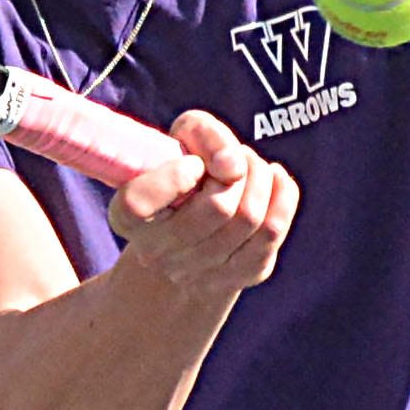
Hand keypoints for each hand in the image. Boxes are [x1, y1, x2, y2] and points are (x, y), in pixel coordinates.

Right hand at [106, 110, 298, 298]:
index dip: (172, 177)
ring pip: (249, 218)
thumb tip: (233, 164)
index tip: (192, 163)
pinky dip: (283, 194)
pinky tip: (274, 179)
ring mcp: (200, 272)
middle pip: (217, 208)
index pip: (138, 203)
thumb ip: (201, 133)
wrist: (199, 226)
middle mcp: (158, 253)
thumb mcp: (181, 138)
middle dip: (237, 169)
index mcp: (127, 218)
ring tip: (250, 165)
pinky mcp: (242, 275)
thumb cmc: (185, 169)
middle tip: (233, 157)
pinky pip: (273, 231)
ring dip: (260, 176)